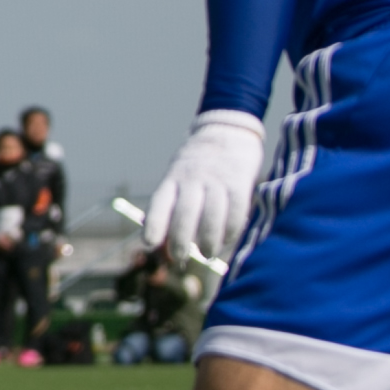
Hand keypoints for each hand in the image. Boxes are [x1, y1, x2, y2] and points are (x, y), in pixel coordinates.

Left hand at [141, 111, 266, 272]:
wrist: (228, 130)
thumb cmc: (198, 165)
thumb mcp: (179, 174)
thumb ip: (173, 203)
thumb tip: (164, 243)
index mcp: (174, 177)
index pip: (160, 203)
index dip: (154, 225)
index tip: (149, 244)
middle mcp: (193, 178)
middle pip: (185, 213)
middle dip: (181, 240)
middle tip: (180, 259)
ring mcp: (217, 179)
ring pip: (211, 215)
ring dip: (208, 240)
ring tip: (207, 254)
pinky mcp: (239, 181)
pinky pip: (236, 211)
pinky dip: (231, 230)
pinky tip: (227, 240)